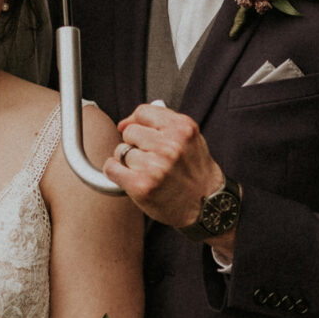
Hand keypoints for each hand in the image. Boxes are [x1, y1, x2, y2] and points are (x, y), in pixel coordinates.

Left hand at [105, 100, 230, 240]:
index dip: (136, 121)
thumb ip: (163, 125)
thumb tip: (126, 123)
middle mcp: (170, 146)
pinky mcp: (142, 185)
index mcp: (182, 129)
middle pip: (130, 132)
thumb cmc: (195, 173)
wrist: (207, 206)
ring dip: (128, 161)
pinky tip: (128, 177)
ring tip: (147, 171)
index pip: (143, 112)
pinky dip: (115, 172)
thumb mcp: (190, 139)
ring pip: (121, 150)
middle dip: (135, 143)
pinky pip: (111, 168)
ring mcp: (155, 166)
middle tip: (149, 158)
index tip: (136, 131)